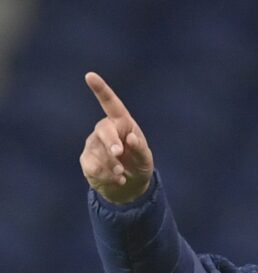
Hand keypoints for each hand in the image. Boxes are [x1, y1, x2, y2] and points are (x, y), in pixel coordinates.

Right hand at [80, 72, 153, 203]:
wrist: (129, 186)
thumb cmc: (139, 165)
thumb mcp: (145, 158)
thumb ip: (140, 149)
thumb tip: (131, 139)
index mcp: (122, 123)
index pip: (111, 103)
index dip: (101, 89)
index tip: (89, 76)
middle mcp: (105, 130)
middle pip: (104, 129)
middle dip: (111, 142)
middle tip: (118, 153)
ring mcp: (93, 144)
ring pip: (99, 152)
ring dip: (113, 166)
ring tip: (122, 174)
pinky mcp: (87, 160)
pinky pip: (93, 166)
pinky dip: (107, 176)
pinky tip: (117, 180)